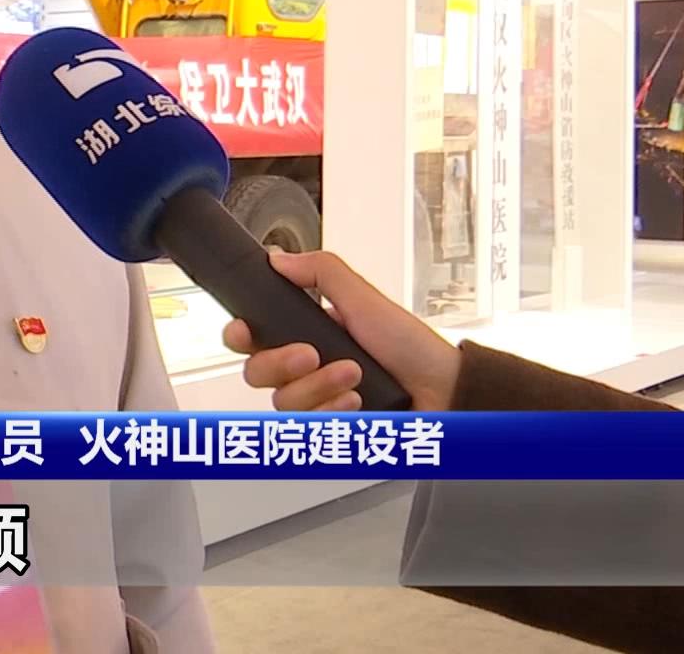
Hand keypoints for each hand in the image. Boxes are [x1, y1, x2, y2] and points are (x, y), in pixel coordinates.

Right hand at [222, 250, 462, 411]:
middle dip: (281, 363)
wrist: (442, 390)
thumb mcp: (365, 298)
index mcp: (307, 332)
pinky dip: (333, 410)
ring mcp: (316, 398)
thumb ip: (322, 272)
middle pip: (256, 371)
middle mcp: (306, 367)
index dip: (240, 335)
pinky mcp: (328, 425)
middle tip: (311, 355)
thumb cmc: (411, 346)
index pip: (253, 336)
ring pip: (282, 400)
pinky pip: (307, 425)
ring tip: (353, 376)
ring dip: (318, 386)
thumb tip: (280, 258)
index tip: (245, 332)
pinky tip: (356, 401)